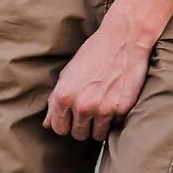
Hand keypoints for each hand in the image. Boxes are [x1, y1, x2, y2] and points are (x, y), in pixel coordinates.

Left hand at [43, 18, 151, 142]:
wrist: (124, 38)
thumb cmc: (95, 51)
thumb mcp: (69, 72)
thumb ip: (56, 100)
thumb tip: (48, 123)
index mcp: (64, 95)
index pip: (58, 128)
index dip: (65, 123)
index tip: (71, 118)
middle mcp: (82, 105)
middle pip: (78, 134)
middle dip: (82, 125)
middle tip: (89, 109)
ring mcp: (103, 109)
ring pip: (97, 135)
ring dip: (99, 125)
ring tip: (103, 106)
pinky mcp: (121, 110)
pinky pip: (115, 126)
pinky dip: (115, 118)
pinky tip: (115, 100)